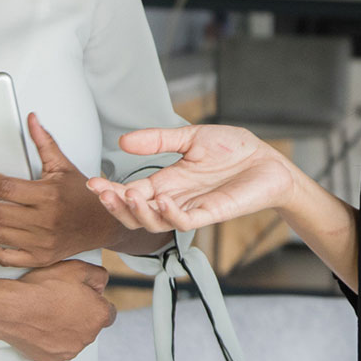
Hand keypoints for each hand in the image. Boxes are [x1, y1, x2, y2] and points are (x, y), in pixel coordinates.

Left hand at [0, 115, 120, 267]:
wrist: (103, 225)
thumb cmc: (82, 195)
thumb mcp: (63, 166)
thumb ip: (44, 143)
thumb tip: (31, 119)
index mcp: (49, 196)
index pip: (4, 185)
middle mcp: (44, 221)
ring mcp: (40, 242)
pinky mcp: (38, 258)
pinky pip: (4, 256)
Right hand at [0, 260, 116, 360]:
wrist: (11, 308)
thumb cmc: (42, 288)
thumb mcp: (77, 268)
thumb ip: (98, 276)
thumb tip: (101, 284)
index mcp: (99, 316)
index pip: (108, 313)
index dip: (95, 303)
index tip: (84, 299)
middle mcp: (87, 337)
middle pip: (89, 326)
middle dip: (80, 316)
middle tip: (62, 302)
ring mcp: (68, 350)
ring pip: (72, 339)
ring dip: (65, 329)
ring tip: (48, 313)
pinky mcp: (49, 359)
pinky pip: (54, 349)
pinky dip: (49, 340)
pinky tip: (40, 325)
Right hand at [87, 124, 297, 232]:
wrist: (268, 160)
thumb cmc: (234, 149)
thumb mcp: (191, 138)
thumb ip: (159, 140)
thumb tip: (124, 140)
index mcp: (167, 181)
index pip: (131, 192)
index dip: (111, 191)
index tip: (92, 183)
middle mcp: (175, 198)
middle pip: (136, 213)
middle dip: (115, 206)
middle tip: (101, 193)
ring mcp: (192, 208)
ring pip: (155, 222)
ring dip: (138, 213)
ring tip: (128, 197)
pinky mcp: (211, 214)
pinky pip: (185, 222)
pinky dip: (170, 214)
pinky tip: (161, 200)